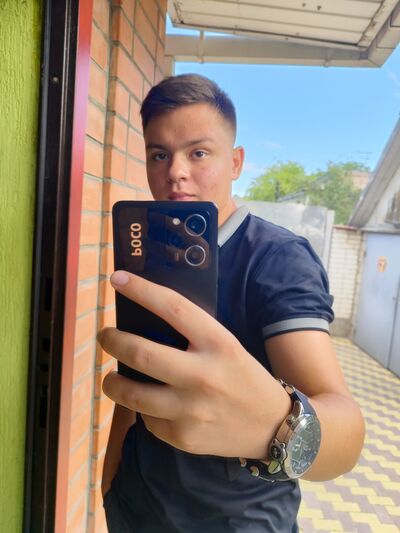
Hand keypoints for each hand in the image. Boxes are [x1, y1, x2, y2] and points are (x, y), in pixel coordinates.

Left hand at [97, 271, 290, 458]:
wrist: (272, 427)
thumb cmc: (245, 378)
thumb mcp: (228, 347)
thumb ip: (193, 336)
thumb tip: (146, 321)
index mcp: (219, 344)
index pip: (174, 309)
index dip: (142, 291)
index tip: (118, 279)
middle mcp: (203, 375)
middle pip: (141, 353)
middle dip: (112, 340)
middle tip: (105, 335)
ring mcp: (191, 410)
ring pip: (132, 394)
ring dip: (113, 381)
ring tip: (112, 376)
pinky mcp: (183, 437)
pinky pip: (147, 420)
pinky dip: (142, 409)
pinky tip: (151, 404)